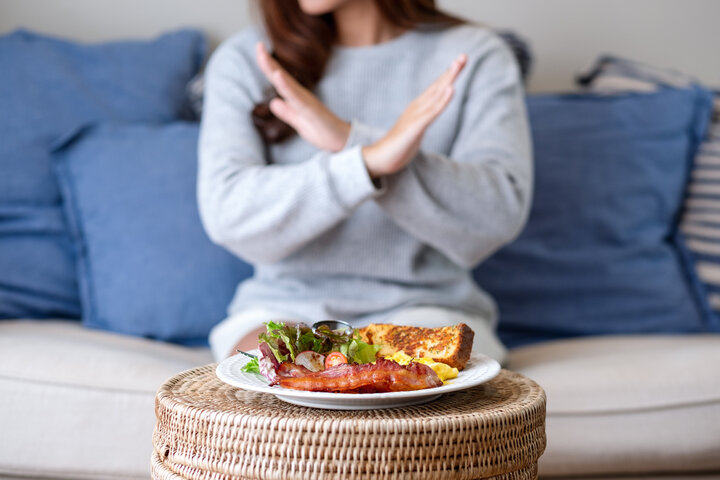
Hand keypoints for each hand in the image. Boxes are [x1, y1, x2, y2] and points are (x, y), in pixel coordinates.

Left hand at [256, 42, 350, 151]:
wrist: (342, 141)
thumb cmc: (323, 131)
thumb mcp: (299, 123)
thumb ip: (287, 112)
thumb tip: (273, 102)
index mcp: (297, 99)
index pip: (279, 80)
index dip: (268, 66)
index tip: (259, 49)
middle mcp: (302, 96)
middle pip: (281, 77)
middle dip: (268, 62)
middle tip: (258, 45)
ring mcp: (307, 102)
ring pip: (287, 84)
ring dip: (275, 70)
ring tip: (263, 56)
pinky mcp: (312, 110)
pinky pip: (297, 97)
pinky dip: (286, 86)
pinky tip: (278, 76)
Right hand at [362, 54, 466, 177]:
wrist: (379, 158)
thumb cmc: (398, 146)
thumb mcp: (415, 130)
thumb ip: (423, 121)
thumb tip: (431, 114)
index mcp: (418, 109)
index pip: (436, 89)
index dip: (448, 75)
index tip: (461, 61)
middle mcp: (417, 108)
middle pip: (437, 87)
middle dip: (451, 72)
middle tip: (464, 56)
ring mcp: (415, 116)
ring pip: (435, 95)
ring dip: (447, 79)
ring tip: (457, 65)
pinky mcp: (415, 128)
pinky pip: (431, 112)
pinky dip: (442, 100)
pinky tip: (451, 89)